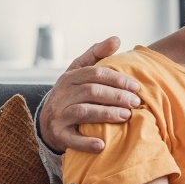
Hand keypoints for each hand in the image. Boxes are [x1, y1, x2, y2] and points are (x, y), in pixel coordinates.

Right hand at [40, 37, 142, 153]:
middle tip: (136, 102)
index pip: (95, 73)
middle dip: (116, 96)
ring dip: (107, 114)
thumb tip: (117, 39)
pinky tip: (102, 144)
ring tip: (127, 116)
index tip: (136, 86)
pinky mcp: (58, 134)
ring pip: (83, 112)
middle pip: (91, 92)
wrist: (48, 121)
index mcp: (69, 77)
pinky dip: (86, 142)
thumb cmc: (72, 93)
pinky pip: (72, 139)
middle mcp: (62, 94)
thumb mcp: (79, 71)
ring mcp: (58, 115)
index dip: (117, 79)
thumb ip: (97, 54)